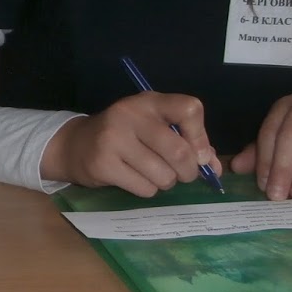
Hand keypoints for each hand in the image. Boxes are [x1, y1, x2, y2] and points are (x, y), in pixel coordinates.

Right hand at [41, 92, 218, 197]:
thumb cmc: (126, 135)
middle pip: (179, 151)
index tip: (199, 154)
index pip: (189, 109)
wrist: (77, 144)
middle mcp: (131, 115)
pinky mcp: (103, 164)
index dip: (201, 136)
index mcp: (149, 101)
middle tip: (182, 174)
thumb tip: (215, 167)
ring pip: (163, 175)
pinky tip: (134, 179)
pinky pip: (145, 188)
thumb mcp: (155, 127)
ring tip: (153, 174)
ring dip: (166, 182)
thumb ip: (188, 142)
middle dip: (188, 171)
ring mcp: (114, 139)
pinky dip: (148, 190)